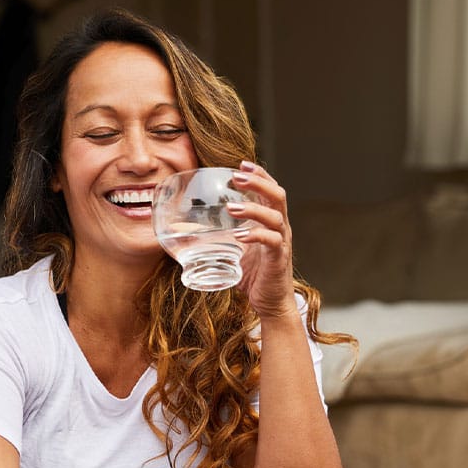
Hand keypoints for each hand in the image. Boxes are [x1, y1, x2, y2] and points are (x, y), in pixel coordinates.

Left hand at [227, 160, 298, 318]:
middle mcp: (280, 227)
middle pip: (277, 195)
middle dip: (258, 182)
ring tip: (232, 208)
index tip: (241, 164)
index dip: (259, 175)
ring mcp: (282, 242)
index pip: (270, 190)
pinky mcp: (279, 259)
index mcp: (271, 221)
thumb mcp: (234, 250)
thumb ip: (218, 237)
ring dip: (253, 208)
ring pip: (275, 216)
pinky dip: (256, 235)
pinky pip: (271, 241)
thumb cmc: (254, 276)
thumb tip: (186, 229)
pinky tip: (240, 235)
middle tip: (237, 176)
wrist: (271, 303)